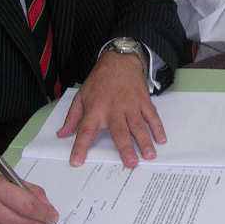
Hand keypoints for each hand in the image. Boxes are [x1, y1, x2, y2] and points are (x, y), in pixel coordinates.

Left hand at [57, 51, 165, 167]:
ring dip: (144, 141)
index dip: (80, 147)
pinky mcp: (143, 101)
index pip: (86, 130)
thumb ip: (72, 118)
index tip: (77, 161)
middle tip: (131, 163)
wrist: (119, 60)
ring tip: (149, 155)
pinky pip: (151, 116)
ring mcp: (130, 105)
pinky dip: (157, 127)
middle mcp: (114, 109)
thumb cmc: (99, 80)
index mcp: (95, 109)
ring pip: (138, 125)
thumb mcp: (81, 96)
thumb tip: (63, 134)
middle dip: (126, 148)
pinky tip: (161, 139)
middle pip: (119, 131)